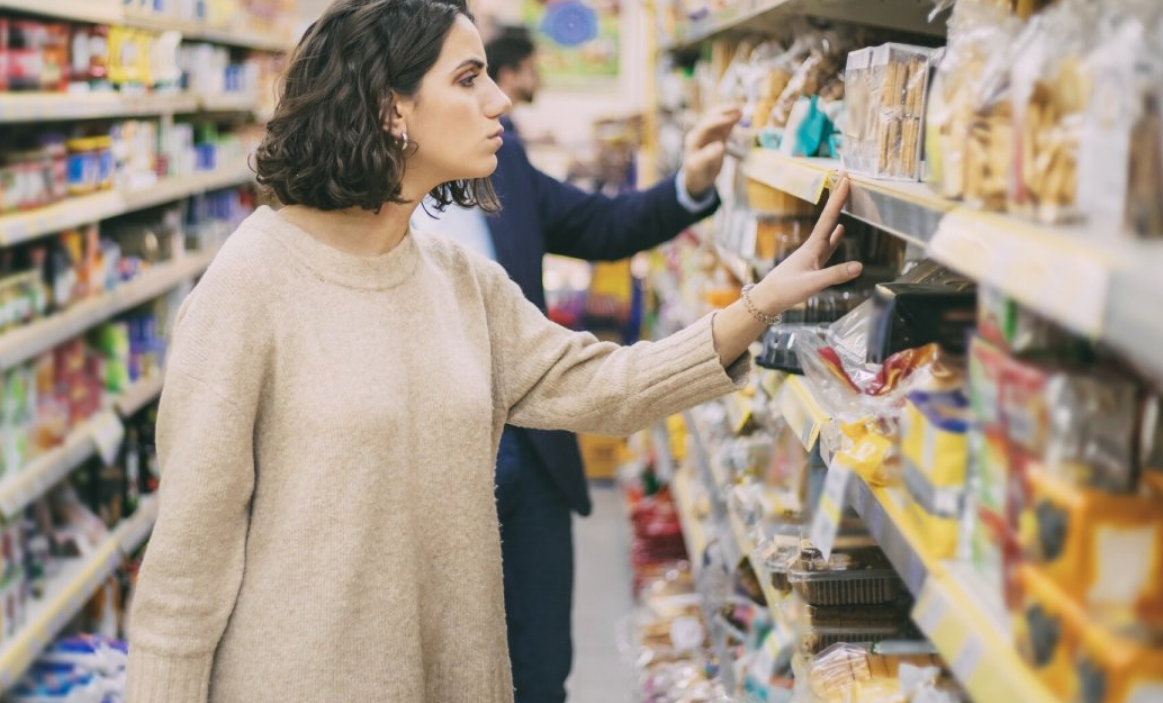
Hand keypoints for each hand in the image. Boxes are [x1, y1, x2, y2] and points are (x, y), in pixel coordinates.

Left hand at [681, 105, 742, 197]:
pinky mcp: (717, 137)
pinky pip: (725, 126)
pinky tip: (740, 116)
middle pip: (712, 117)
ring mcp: (709, 134)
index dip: (719, 121)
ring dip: (729, 113)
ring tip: (741, 110)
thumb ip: (708, 157)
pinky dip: (732, 120)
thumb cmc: (696, 174)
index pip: (707, 125)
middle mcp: (701, 133)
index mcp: (694, 139)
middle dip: (724, 112)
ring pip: (719, 119)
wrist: (698, 179)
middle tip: (738, 109)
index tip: (731, 119)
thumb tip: (720, 146)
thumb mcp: (699, 167)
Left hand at [749, 176, 862, 313]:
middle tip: (845, 178)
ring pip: (829, 229)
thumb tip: (859, 266)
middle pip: (829, 217)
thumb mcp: (812, 284)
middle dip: (838, 198)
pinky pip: (828, 245)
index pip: (829, 218)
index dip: (838, 198)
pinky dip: (836, 236)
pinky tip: (840, 231)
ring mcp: (812, 254)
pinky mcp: (812, 264)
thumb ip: (835, 275)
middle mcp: (812, 246)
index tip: (846, 178)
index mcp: (812, 247)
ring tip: (846, 200)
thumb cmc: (786, 291)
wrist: (767, 299)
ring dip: (838, 214)